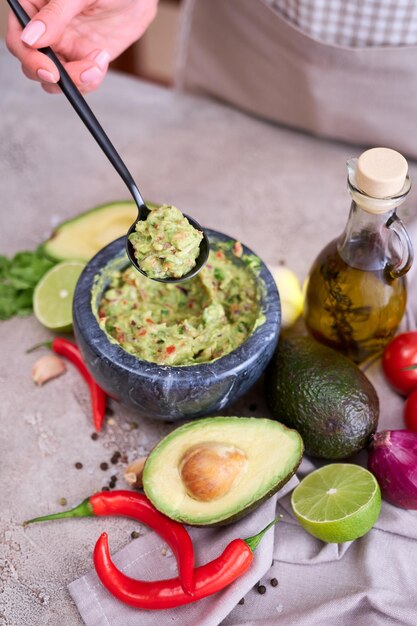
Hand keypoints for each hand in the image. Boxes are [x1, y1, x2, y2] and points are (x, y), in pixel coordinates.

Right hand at [6, 0, 157, 92]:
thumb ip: (55, 15)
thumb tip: (30, 38)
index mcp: (34, 7)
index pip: (18, 38)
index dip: (29, 57)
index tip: (49, 70)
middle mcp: (45, 30)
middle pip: (32, 64)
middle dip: (52, 76)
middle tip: (73, 75)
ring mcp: (64, 46)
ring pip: (55, 79)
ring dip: (75, 81)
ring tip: (98, 63)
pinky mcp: (84, 58)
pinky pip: (79, 81)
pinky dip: (90, 80)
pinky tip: (102, 60)